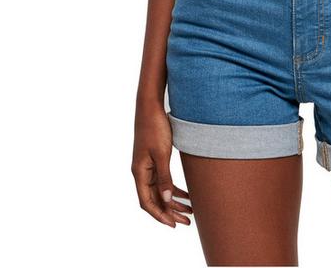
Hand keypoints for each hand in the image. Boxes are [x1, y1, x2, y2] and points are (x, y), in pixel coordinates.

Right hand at [132, 105, 192, 226]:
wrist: (150, 106)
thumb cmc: (155, 128)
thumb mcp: (162, 153)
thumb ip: (164, 177)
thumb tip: (167, 199)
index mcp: (139, 172)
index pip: (147, 202)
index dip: (160, 215)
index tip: (173, 224)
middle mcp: (141, 172)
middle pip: (154, 199)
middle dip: (170, 212)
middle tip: (187, 221)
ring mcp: (147, 165)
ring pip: (160, 190)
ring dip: (174, 201)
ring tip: (190, 211)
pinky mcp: (154, 158)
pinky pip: (163, 179)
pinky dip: (174, 188)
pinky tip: (187, 194)